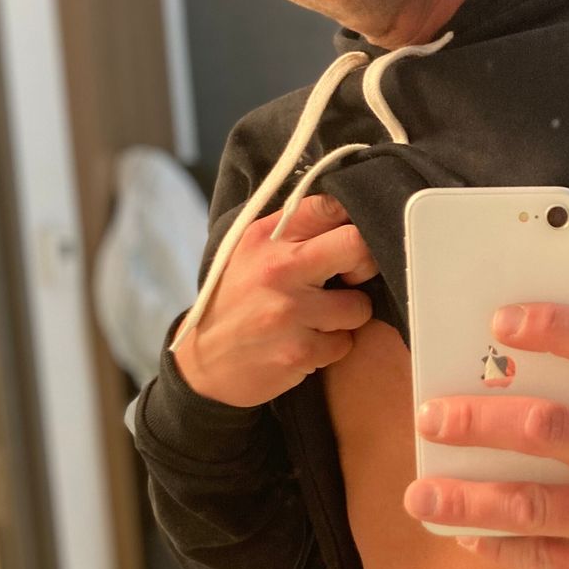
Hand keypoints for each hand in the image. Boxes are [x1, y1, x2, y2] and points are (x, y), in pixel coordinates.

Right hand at [173, 194, 378, 407]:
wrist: (203, 362)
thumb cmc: (235, 302)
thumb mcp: (249, 252)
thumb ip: (290, 231)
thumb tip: (345, 214)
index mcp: (266, 237)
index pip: (329, 206)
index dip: (351, 222)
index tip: (346, 242)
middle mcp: (277, 268)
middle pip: (356, 245)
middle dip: (365, 263)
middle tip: (353, 278)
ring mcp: (289, 311)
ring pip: (360, 305)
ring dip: (348, 316)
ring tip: (321, 318)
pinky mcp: (299, 351)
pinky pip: (345, 343)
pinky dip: (332, 347)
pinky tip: (308, 342)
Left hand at [402, 303, 568, 568]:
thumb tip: (493, 380)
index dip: (555, 327)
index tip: (500, 321)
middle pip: (551, 427)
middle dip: (479, 422)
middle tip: (431, 419)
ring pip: (533, 504)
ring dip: (467, 500)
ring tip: (421, 496)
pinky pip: (541, 557)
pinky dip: (495, 546)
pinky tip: (465, 535)